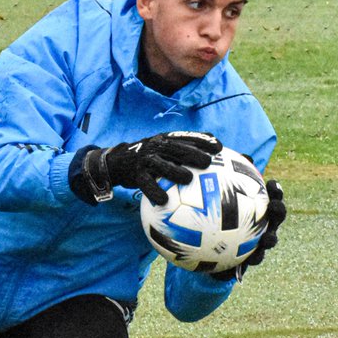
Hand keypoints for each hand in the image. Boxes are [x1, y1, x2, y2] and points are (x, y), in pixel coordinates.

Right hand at [72, 131, 221, 205]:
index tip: (219, 147)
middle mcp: (156, 146)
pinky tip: (164, 200)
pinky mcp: (136, 174)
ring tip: (188, 178)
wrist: (118, 162)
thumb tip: (215, 148)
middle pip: (176, 148)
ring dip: (175, 171)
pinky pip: (146, 184)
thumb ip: (185, 149)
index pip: (187, 137)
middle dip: (192, 153)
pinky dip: (154, 192)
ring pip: (161, 164)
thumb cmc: (150, 158)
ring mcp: (145, 160)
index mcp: (166, 139)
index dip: (203, 140)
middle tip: (207, 162)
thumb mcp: (165, 149)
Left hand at [210, 179, 285, 280]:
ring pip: (270, 241)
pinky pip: (253, 260)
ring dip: (271, 239)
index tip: (271, 183)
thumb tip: (229, 162)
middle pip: (277, 217)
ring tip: (267, 237)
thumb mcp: (215, 197)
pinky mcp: (249, 260)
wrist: (206, 249)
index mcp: (258, 208)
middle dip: (279, 211)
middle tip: (273, 205)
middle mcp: (262, 224)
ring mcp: (258, 243)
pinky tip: (247, 258)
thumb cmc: (213, 218)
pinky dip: (252, 259)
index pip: (271, 197)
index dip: (275, 191)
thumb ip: (223, 178)